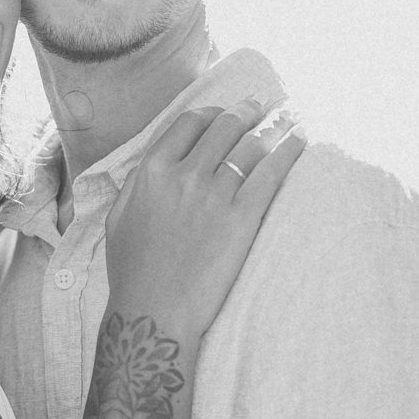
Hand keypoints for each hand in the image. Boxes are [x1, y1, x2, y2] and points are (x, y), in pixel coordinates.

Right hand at [104, 98, 304, 337]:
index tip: (225, 114)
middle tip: (261, 107)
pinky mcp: (242, 219)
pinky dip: (288, 151)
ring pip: (250, 146)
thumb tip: (153, 166)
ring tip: (286, 118)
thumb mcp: (118, 218)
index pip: (189, 123)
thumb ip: (136, 185)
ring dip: (271, 126)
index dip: (212, 112)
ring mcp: (214, 196)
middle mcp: (184, 175)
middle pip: (224, 127)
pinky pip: (270, 174)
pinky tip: (299, 140)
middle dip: (247, 112)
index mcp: (151, 172)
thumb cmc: (133, 271)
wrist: (155, 310)